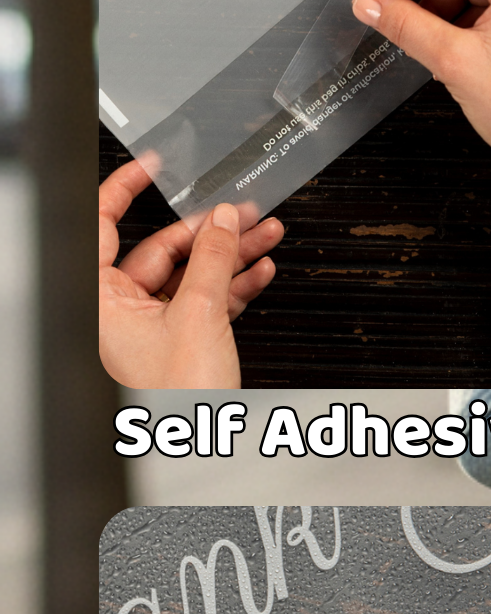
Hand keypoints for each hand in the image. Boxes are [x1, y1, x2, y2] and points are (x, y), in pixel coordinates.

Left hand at [99, 161, 283, 388]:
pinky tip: (258, 269)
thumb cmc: (176, 396)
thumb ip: (214, 259)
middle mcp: (119, 309)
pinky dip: (234, 284)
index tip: (152, 166)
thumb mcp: (201, 312)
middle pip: (162, 250)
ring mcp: (150, 326)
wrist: (200, 447)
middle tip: (242, 212)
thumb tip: (224, 221)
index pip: (101, 225)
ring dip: (232, 254)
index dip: (125, 189)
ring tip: (265, 234)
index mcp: (101, 299)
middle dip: (209, 230)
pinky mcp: (180, 340)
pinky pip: (205, 299)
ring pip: (191, 274)